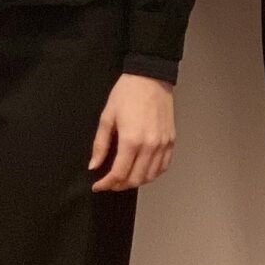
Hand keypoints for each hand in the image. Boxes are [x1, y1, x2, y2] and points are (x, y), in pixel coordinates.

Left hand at [90, 74, 175, 192]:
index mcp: (131, 140)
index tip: (97, 186)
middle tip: (109, 183)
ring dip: (135, 182)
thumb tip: (94, 166)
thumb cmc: (126, 94)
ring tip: (123, 178)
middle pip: (135, 179)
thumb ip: (100, 145)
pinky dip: (152, 174)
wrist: (150, 78)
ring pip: (150, 176)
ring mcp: (163, 145)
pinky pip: (163, 166)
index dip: (106, 184)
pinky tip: (142, 171)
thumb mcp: (107, 117)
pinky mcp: (171, 141)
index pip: (119, 173)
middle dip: (119, 185)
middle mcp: (150, 146)